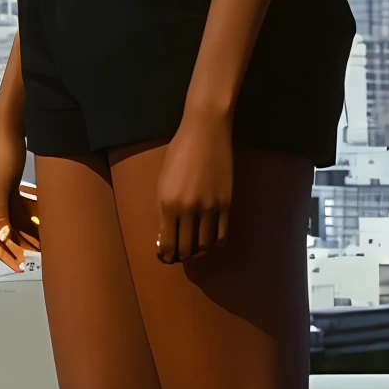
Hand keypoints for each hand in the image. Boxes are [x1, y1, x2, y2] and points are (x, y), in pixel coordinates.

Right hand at [0, 117, 28, 270]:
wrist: (11, 125)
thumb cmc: (3, 151)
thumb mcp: (2, 184)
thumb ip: (0, 211)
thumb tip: (0, 237)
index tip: (13, 263)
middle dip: (10, 247)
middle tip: (24, 263)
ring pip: (7, 221)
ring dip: (20, 235)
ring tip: (34, 250)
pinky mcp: (8, 188)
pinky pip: (16, 210)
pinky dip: (25, 220)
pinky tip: (37, 230)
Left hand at [155, 109, 232, 262]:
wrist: (205, 132)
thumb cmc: (179, 153)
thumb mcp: (162, 181)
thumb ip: (163, 209)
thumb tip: (165, 237)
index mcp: (167, 204)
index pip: (167, 244)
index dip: (166, 255)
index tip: (167, 256)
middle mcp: (188, 209)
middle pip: (186, 249)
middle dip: (182, 255)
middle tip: (181, 253)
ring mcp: (209, 208)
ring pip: (205, 246)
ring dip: (199, 251)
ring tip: (196, 247)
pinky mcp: (226, 204)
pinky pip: (222, 235)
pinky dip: (216, 243)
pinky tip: (211, 240)